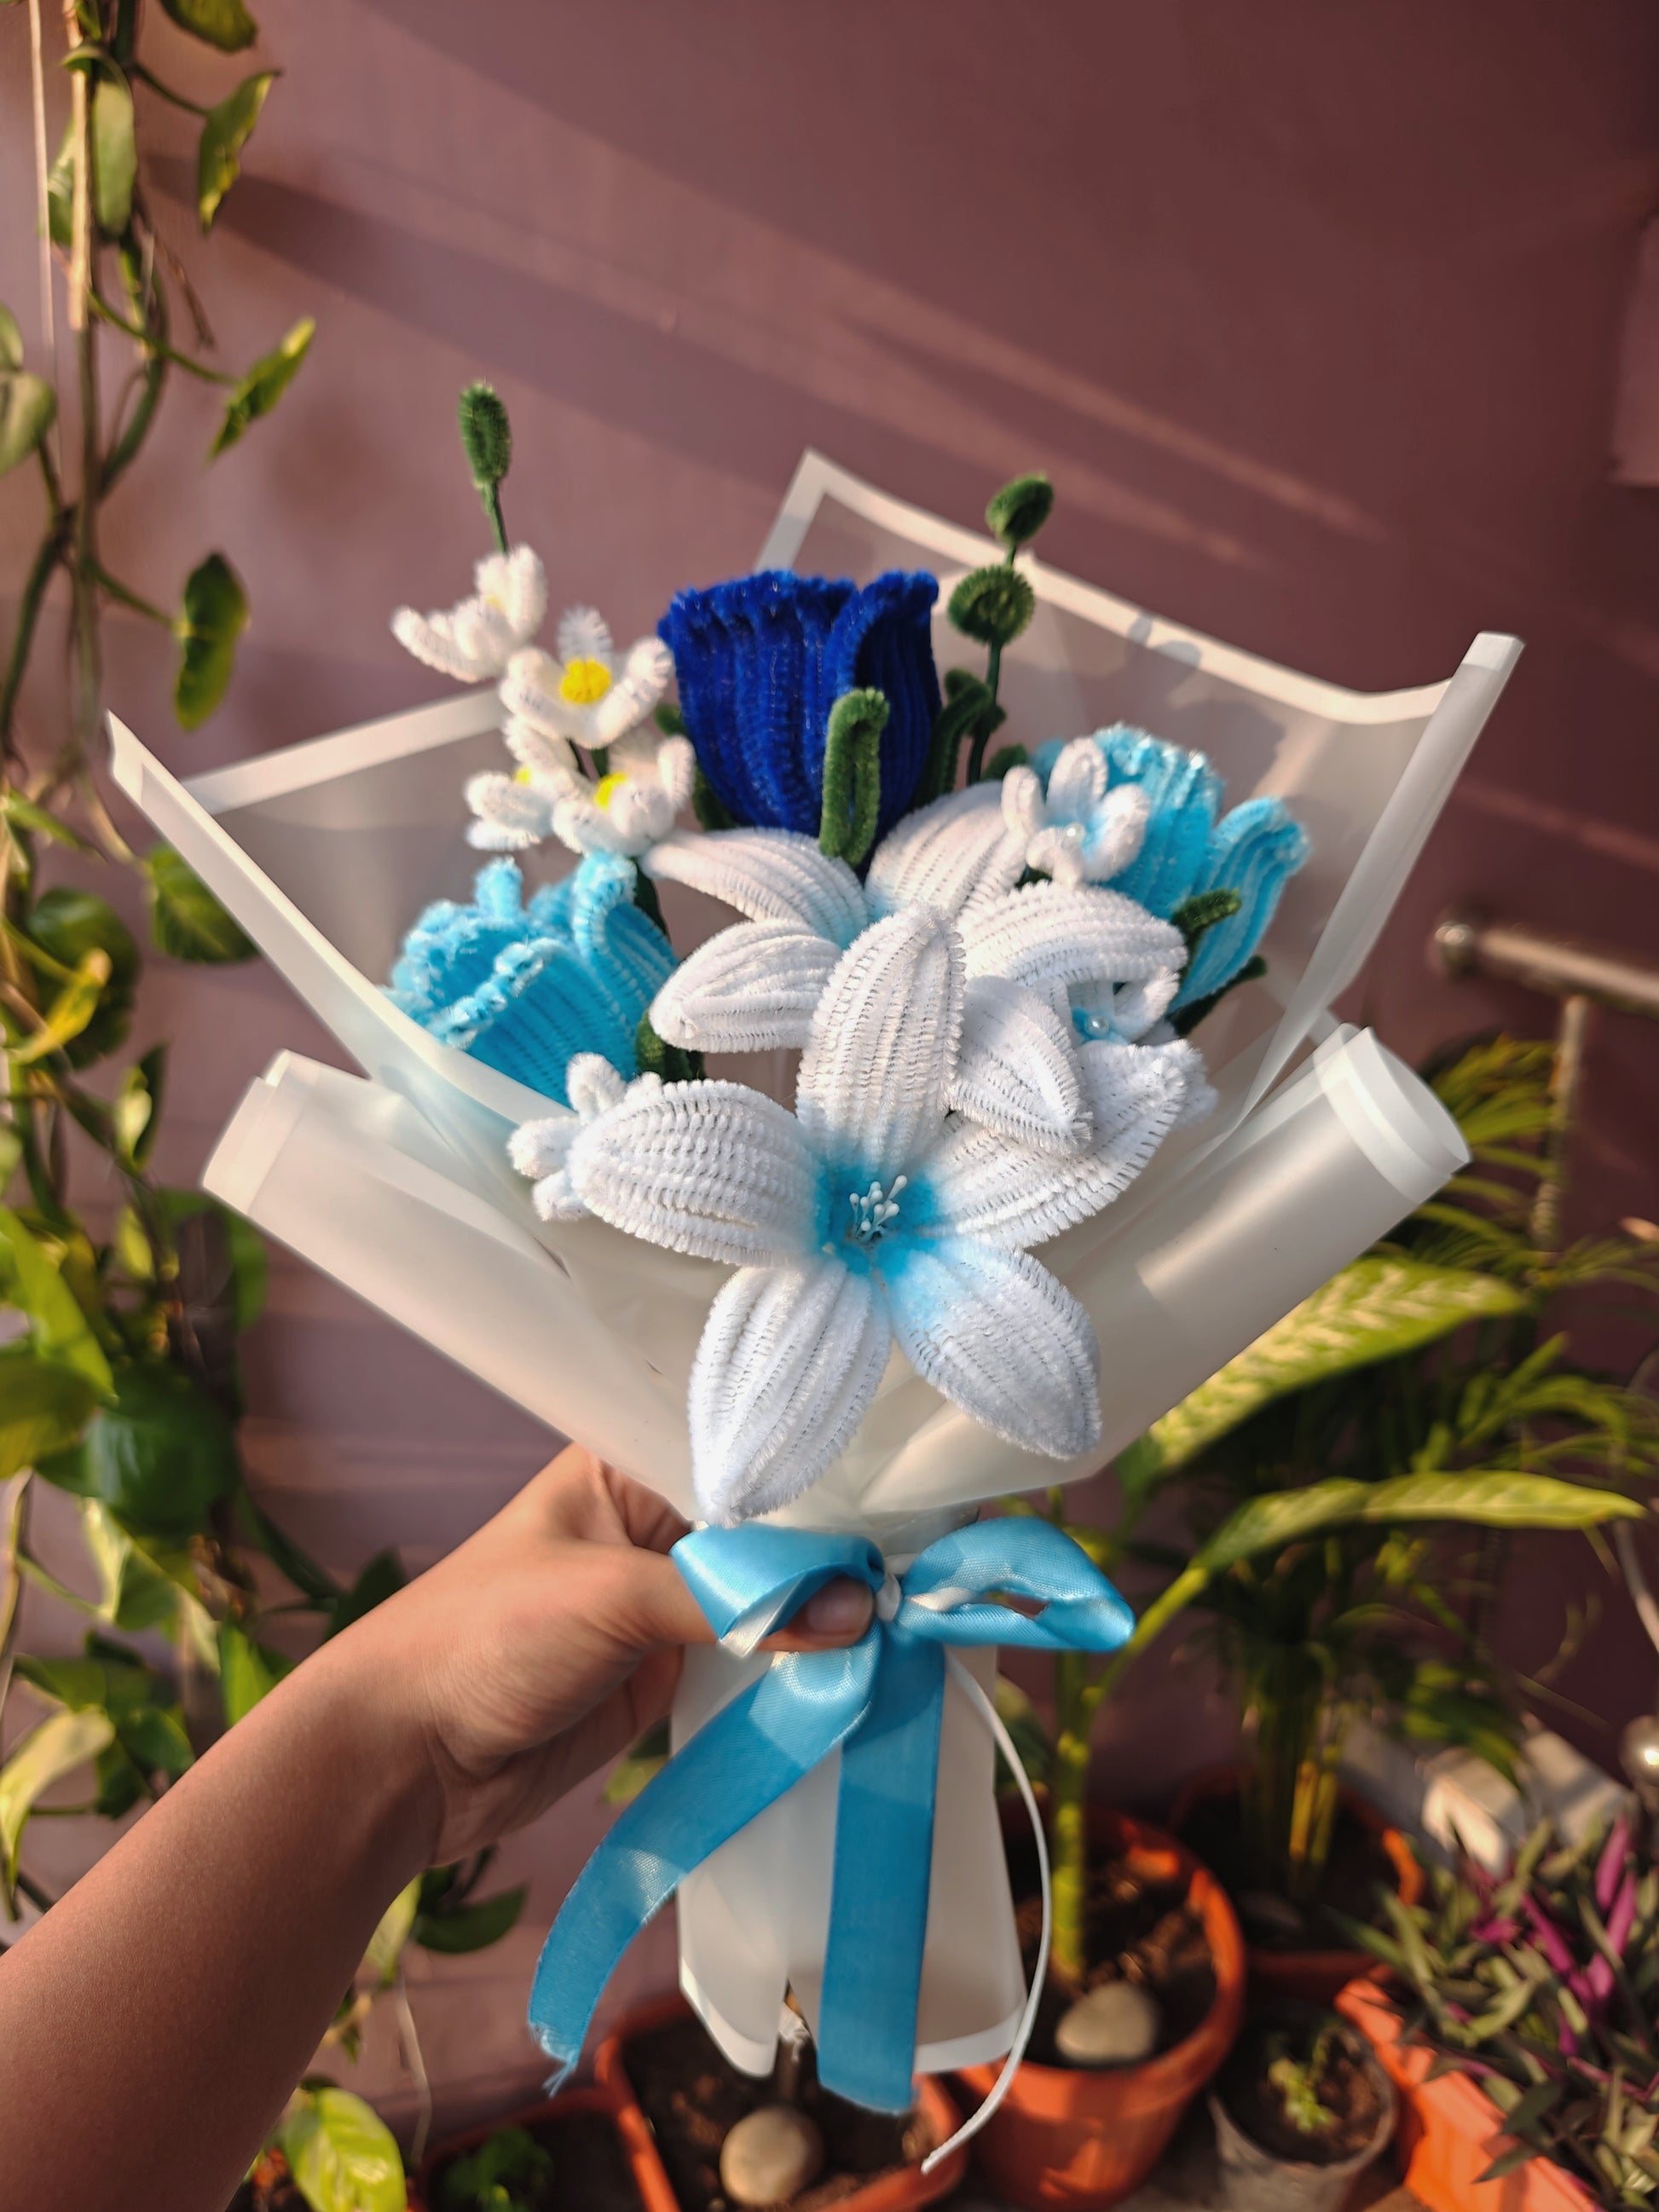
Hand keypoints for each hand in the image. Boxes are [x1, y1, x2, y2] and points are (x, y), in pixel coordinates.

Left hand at [309, 1444, 873, 1863]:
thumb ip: (736, 1602)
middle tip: (941, 1538)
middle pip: (769, 1517)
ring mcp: (669, 1596)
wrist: (403, 1761)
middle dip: (841, 1532)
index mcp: (626, 1463)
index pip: (742, 1439)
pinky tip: (871, 1652)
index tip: (911, 1464)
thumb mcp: (610, 1599)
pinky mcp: (673, 1668)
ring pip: (772, 1586)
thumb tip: (861, 1610)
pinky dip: (806, 1656)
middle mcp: (655, 1519)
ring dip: (831, 1599)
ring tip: (925, 1593)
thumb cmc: (480, 1639)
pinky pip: (758, 1652)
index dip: (820, 1452)